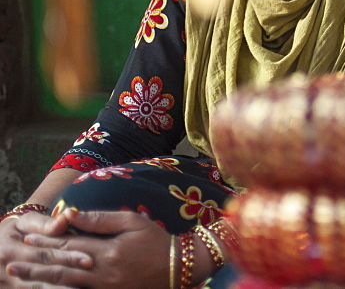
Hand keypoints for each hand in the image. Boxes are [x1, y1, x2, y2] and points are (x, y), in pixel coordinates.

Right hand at [0, 213, 91, 287]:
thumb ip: (46, 223)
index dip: (67, 258)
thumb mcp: (26, 223)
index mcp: (10, 250)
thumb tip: (66, 218)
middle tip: (90, 276)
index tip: (89, 260)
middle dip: (69, 277)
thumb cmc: (15, 231)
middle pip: (43, 275)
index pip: (44, 255)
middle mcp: (8, 271)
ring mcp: (7, 285)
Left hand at [4, 210, 171, 288]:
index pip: (69, 246)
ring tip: (20, 275)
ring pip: (64, 285)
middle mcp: (101, 273)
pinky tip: (47, 287)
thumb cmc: (156, 241)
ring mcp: (103, 288)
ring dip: (40, 279)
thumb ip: (100, 219)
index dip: (46, 242)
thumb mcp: (132, 222)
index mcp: (107, 252)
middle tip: (13, 260)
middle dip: (36, 263)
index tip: (27, 237)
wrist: (178, 268)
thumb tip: (70, 214)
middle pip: (61, 268)